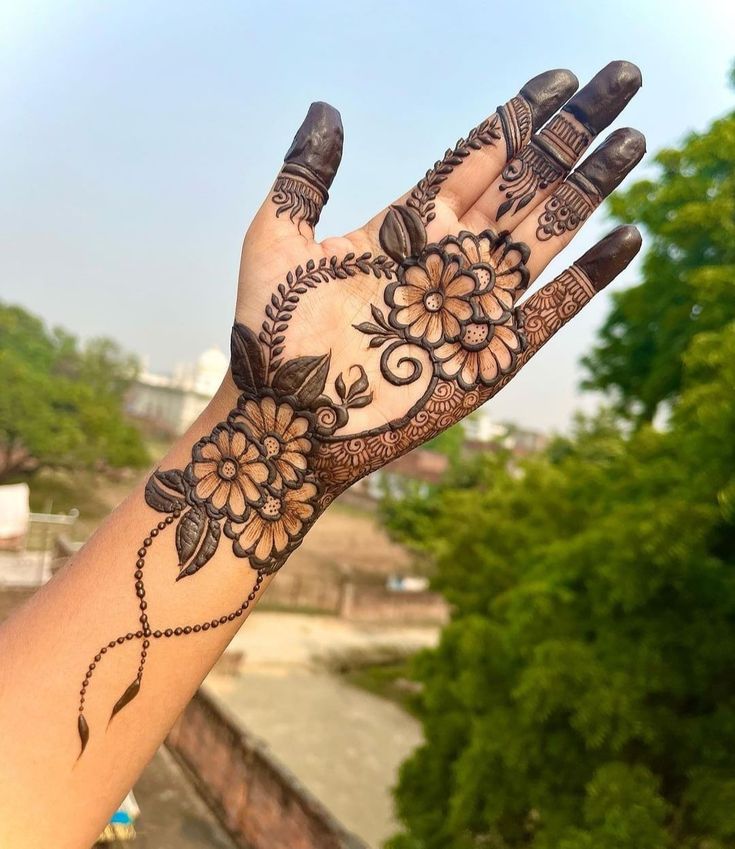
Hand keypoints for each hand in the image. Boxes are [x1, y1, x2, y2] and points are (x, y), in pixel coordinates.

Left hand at [146, 62, 643, 580]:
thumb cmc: (271, 338)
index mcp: (406, 228)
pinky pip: (549, 309)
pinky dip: (588, 277)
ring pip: (543, 234)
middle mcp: (448, 260)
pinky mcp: (488, 357)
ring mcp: (472, 307)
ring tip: (632, 139)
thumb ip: (305, 176)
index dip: (520, 118)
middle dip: (573, 133)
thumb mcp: (276, 242)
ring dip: (590, 187)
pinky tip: (625, 236)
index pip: (476, 159)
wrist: (285, 426)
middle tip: (625, 79)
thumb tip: (327, 109)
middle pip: (524, 184)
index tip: (561, 80)